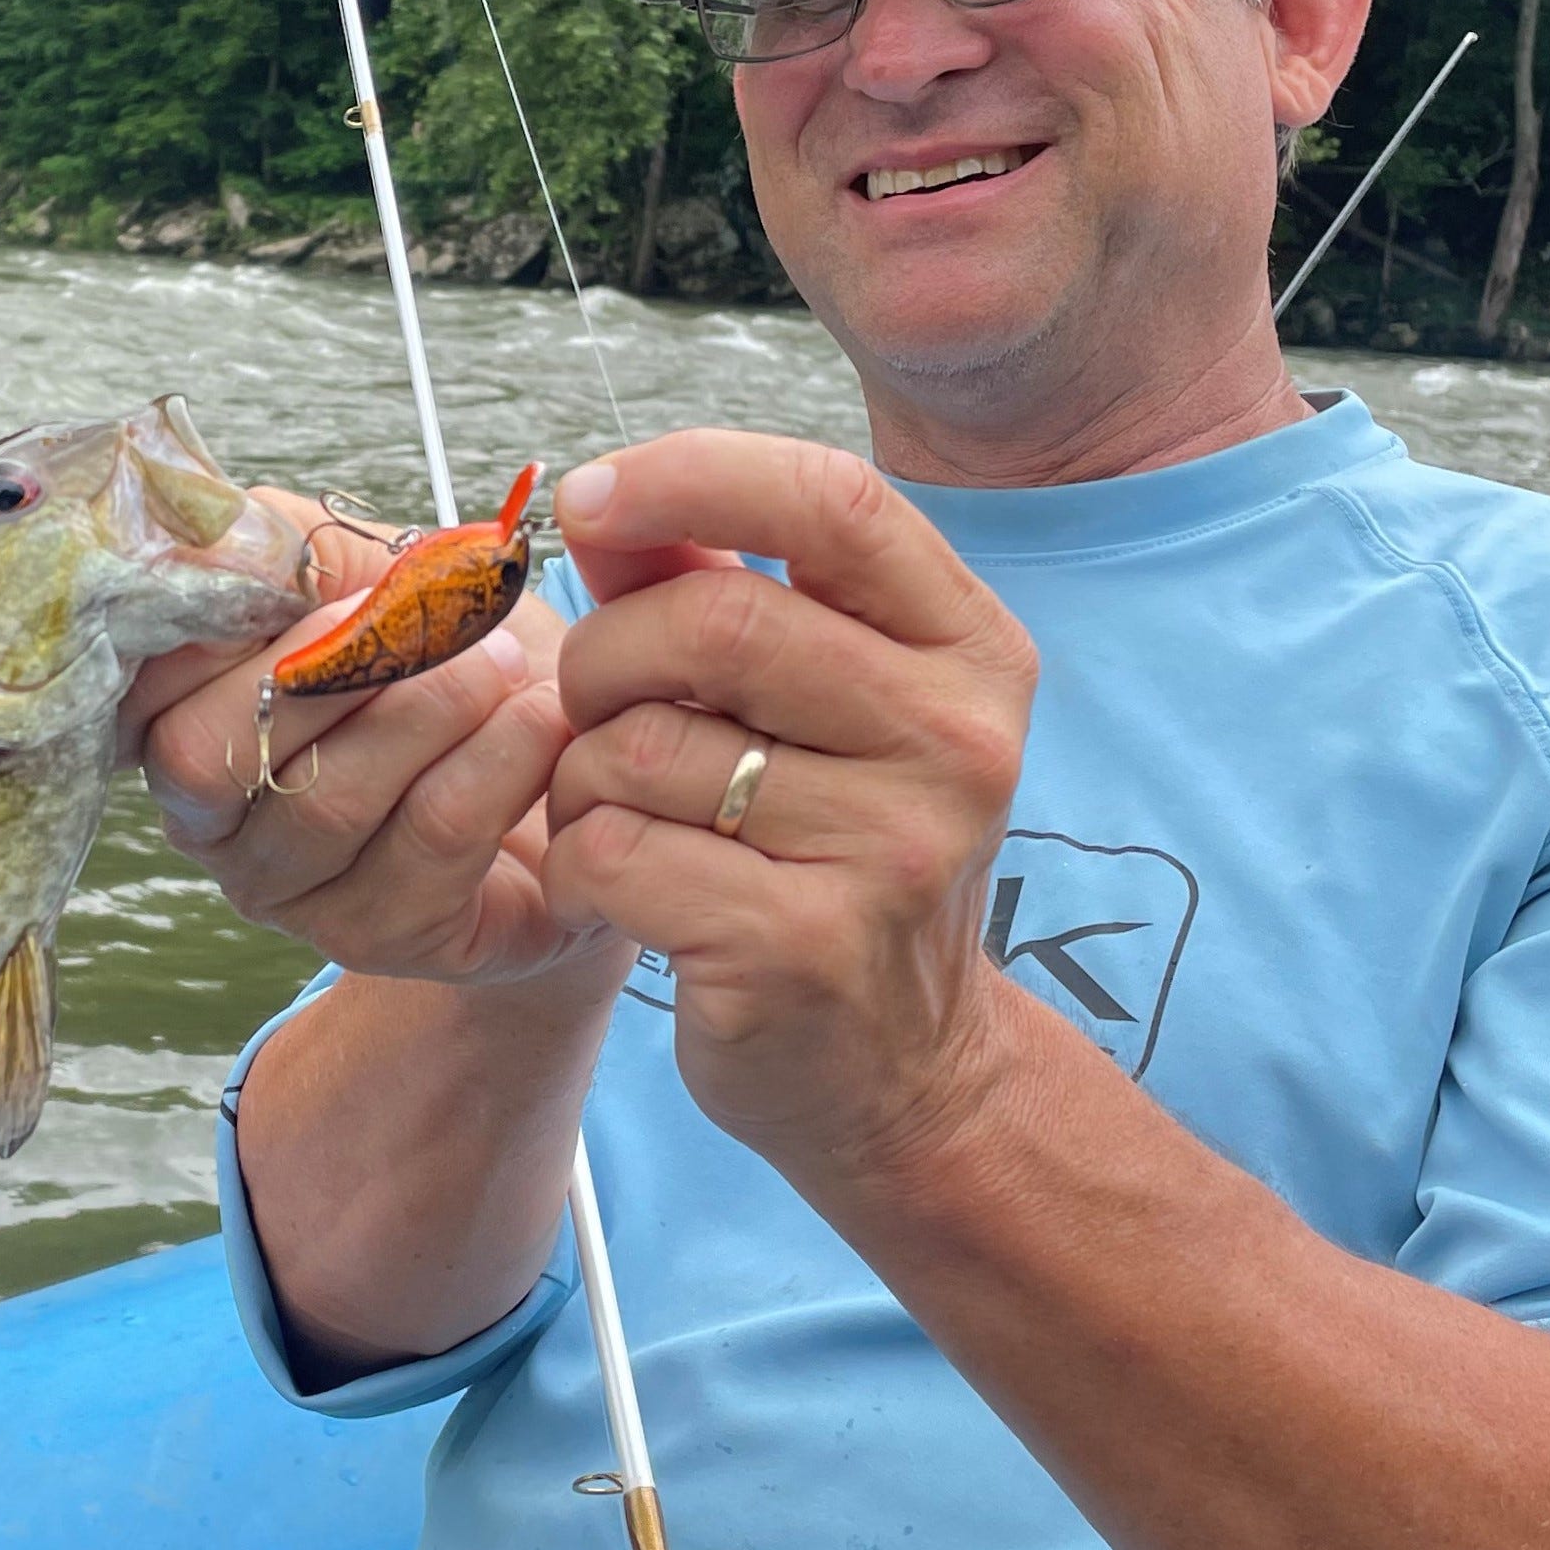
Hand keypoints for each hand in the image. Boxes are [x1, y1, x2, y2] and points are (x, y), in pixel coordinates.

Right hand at [125, 487, 601, 985]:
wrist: (582, 774)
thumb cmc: (457, 663)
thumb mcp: (373, 572)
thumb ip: (289, 543)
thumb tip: (214, 523)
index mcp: (183, 722)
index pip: (137, 685)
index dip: (214, 621)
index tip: (323, 573)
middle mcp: (213, 826)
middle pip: (203, 756)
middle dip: (323, 668)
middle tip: (433, 616)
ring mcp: (290, 895)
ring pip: (323, 799)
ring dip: (428, 709)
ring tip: (505, 663)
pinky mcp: (385, 938)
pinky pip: (429, 840)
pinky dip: (496, 761)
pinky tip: (540, 720)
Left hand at [543, 430, 1040, 1190]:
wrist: (904, 1073)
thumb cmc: (836, 858)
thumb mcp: (815, 708)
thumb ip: (714, 590)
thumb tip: (599, 502)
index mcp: (971, 651)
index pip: (833, 500)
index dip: (692, 475)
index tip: (588, 495)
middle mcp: (956, 742)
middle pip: (714, 622)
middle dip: (606, 655)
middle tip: (594, 709)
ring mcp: (890, 850)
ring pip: (641, 746)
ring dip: (583, 777)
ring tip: (625, 819)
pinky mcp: (803, 947)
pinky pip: (612, 852)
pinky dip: (578, 865)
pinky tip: (623, 894)